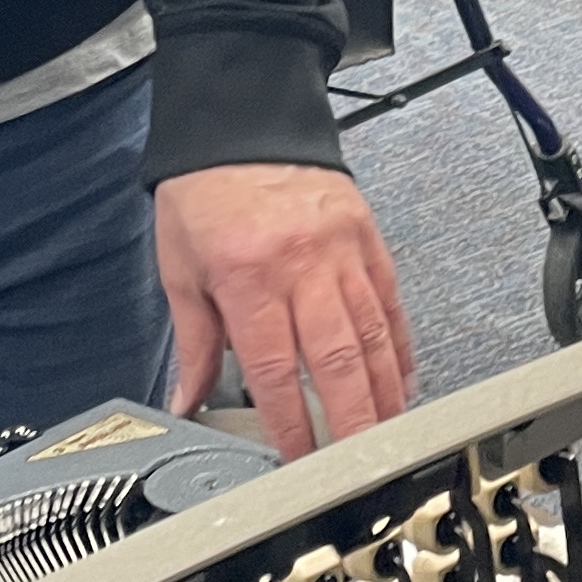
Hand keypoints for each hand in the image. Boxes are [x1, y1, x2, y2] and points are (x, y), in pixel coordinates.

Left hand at [157, 165, 413, 462]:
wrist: (242, 117)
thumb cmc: (204, 187)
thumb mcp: (181, 266)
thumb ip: (193, 340)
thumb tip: (187, 398)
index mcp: (248, 277)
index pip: (275, 369)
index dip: (291, 423)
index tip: (298, 460)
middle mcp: (301, 266)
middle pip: (336, 359)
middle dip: (352, 421)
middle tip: (362, 464)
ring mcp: (341, 251)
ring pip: (372, 333)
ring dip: (383, 391)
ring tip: (390, 433)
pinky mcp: (365, 237)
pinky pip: (388, 298)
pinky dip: (398, 342)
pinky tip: (401, 375)